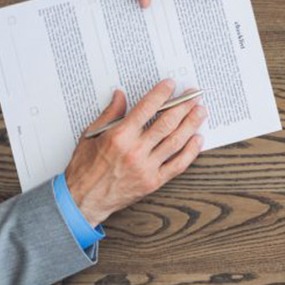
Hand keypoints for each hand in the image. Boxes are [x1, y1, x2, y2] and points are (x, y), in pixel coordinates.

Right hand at [64, 79, 206, 225]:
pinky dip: (191, 151)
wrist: (84, 199)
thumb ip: (109, 114)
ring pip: (176, 141)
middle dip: (183, 106)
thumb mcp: (90, 135)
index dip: (161, 94)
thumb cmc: (85, 168)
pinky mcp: (154, 182)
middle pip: (166, 123)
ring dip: (191, 124)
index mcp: (119, 136)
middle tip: (194, 95)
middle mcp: (135, 151)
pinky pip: (178, 164)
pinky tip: (198, 139)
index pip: (146, 108)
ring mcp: (146, 167)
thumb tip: (120, 95)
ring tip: (201, 112)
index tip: (170, 85)